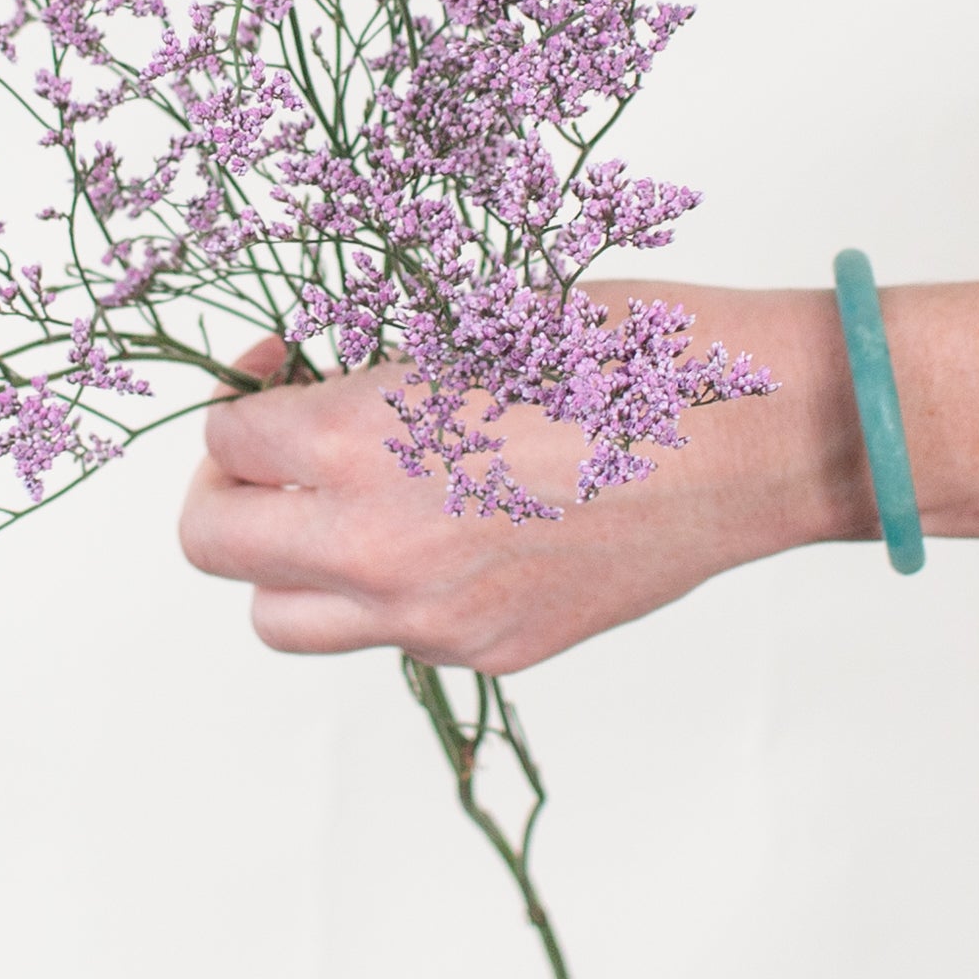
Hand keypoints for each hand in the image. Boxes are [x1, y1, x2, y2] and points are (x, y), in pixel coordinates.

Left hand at [177, 281, 871, 673]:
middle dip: (228, 488)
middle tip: (274, 444)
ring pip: (283, 619)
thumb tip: (313, 392)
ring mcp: (438, 620)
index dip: (242, 395)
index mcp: (366, 445)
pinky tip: (448, 523)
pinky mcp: (496, 652)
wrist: (764, 439)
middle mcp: (382, 550)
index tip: (282, 366)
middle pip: (215, 549)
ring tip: (345, 499)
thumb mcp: (480, 326)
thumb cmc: (637, 353)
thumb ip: (372, 379)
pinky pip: (388, 638)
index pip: (226, 446)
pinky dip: (384, 589)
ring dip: (288, 558)